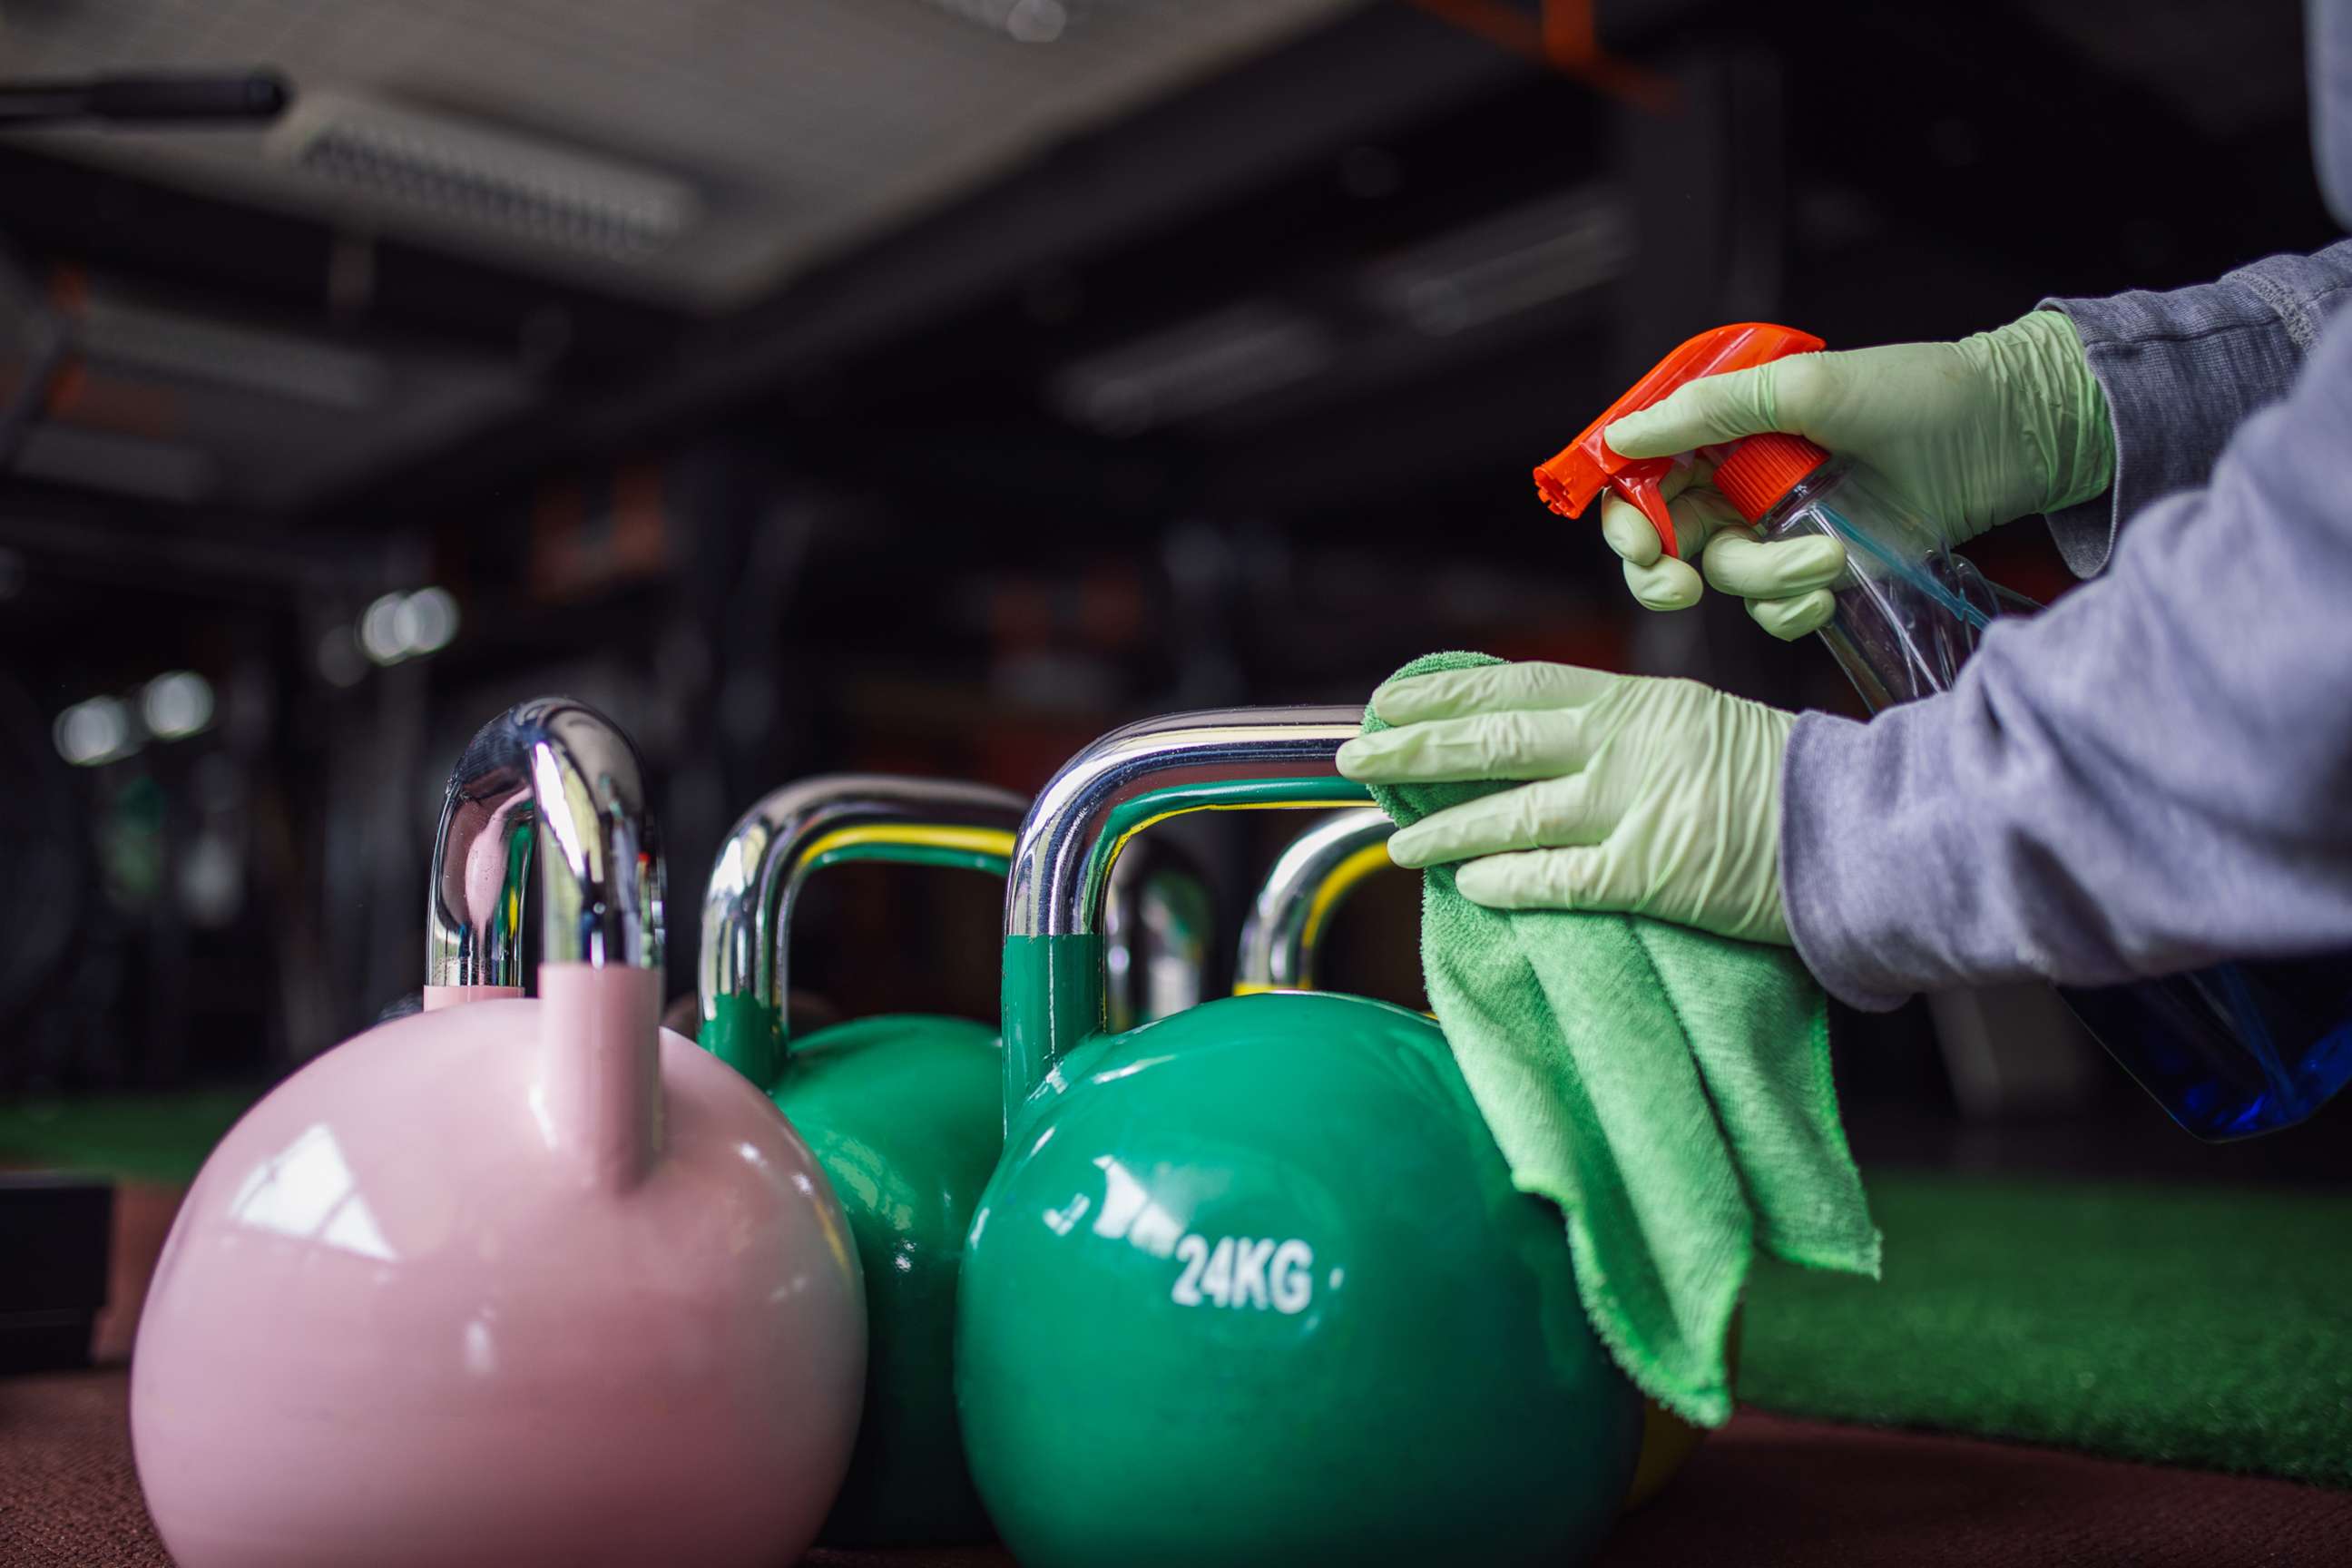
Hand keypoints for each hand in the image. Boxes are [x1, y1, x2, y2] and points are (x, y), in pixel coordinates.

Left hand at [1336, 660, 1794, 944]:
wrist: (1859, 828)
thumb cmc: (1783, 779)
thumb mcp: (1695, 722)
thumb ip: (1618, 729)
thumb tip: (1537, 741)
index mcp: (1634, 699)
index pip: (1515, 684)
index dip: (1443, 695)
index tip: (1386, 701)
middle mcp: (1622, 744)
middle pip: (1493, 739)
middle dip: (1415, 751)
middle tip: (1355, 759)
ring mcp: (1632, 807)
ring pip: (1510, 813)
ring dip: (1443, 828)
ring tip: (1397, 841)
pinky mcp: (1648, 873)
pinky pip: (1555, 877)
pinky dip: (1504, 879)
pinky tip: (1466, 885)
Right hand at [1598, 309, 2111, 638]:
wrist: (2006, 435)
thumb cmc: (1914, 392)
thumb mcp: (1804, 387)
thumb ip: (1709, 412)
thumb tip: (1621, 435)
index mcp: (1725, 426)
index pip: (1644, 474)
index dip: (1625, 513)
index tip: (1640, 543)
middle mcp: (1739, 478)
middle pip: (1663, 539)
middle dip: (1661, 572)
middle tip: (1679, 586)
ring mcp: (1776, 527)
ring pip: (1724, 577)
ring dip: (1765, 578)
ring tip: (1826, 557)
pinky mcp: (1816, 568)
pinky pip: (1772, 608)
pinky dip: (1791, 608)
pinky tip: (1828, 586)